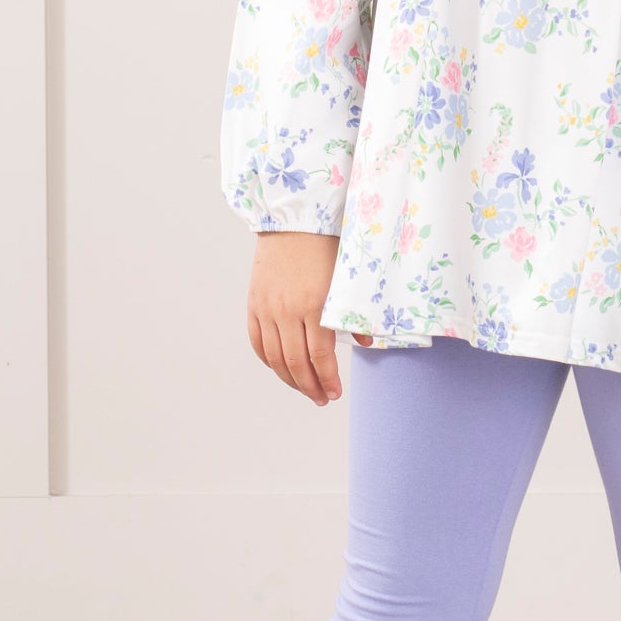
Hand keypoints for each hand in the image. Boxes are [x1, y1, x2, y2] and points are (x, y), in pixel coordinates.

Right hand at [246, 231, 348, 402]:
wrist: (293, 221)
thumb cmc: (326, 247)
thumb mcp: (346, 279)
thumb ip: (354, 313)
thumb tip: (366, 343)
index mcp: (314, 305)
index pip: (320, 356)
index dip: (328, 380)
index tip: (335, 393)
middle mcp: (287, 311)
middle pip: (296, 363)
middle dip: (310, 387)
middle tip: (322, 398)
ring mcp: (267, 309)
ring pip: (275, 358)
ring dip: (290, 379)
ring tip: (304, 389)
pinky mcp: (254, 304)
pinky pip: (257, 342)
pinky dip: (268, 361)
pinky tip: (281, 369)